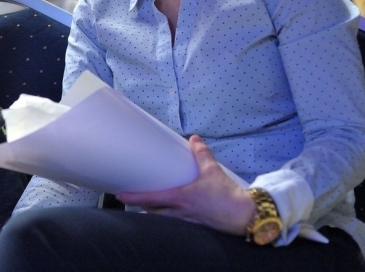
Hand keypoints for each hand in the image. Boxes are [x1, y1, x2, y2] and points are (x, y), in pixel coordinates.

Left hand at [115, 135, 255, 235]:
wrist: (245, 216)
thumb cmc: (227, 195)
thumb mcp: (213, 171)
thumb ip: (201, 154)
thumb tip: (194, 139)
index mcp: (181, 198)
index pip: (151, 198)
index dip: (133, 197)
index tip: (119, 195)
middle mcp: (180, 212)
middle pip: (153, 211)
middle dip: (141, 205)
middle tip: (131, 197)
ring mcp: (187, 221)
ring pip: (163, 219)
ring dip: (154, 212)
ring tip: (147, 204)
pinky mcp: (195, 225)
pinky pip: (176, 222)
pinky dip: (168, 217)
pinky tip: (170, 212)